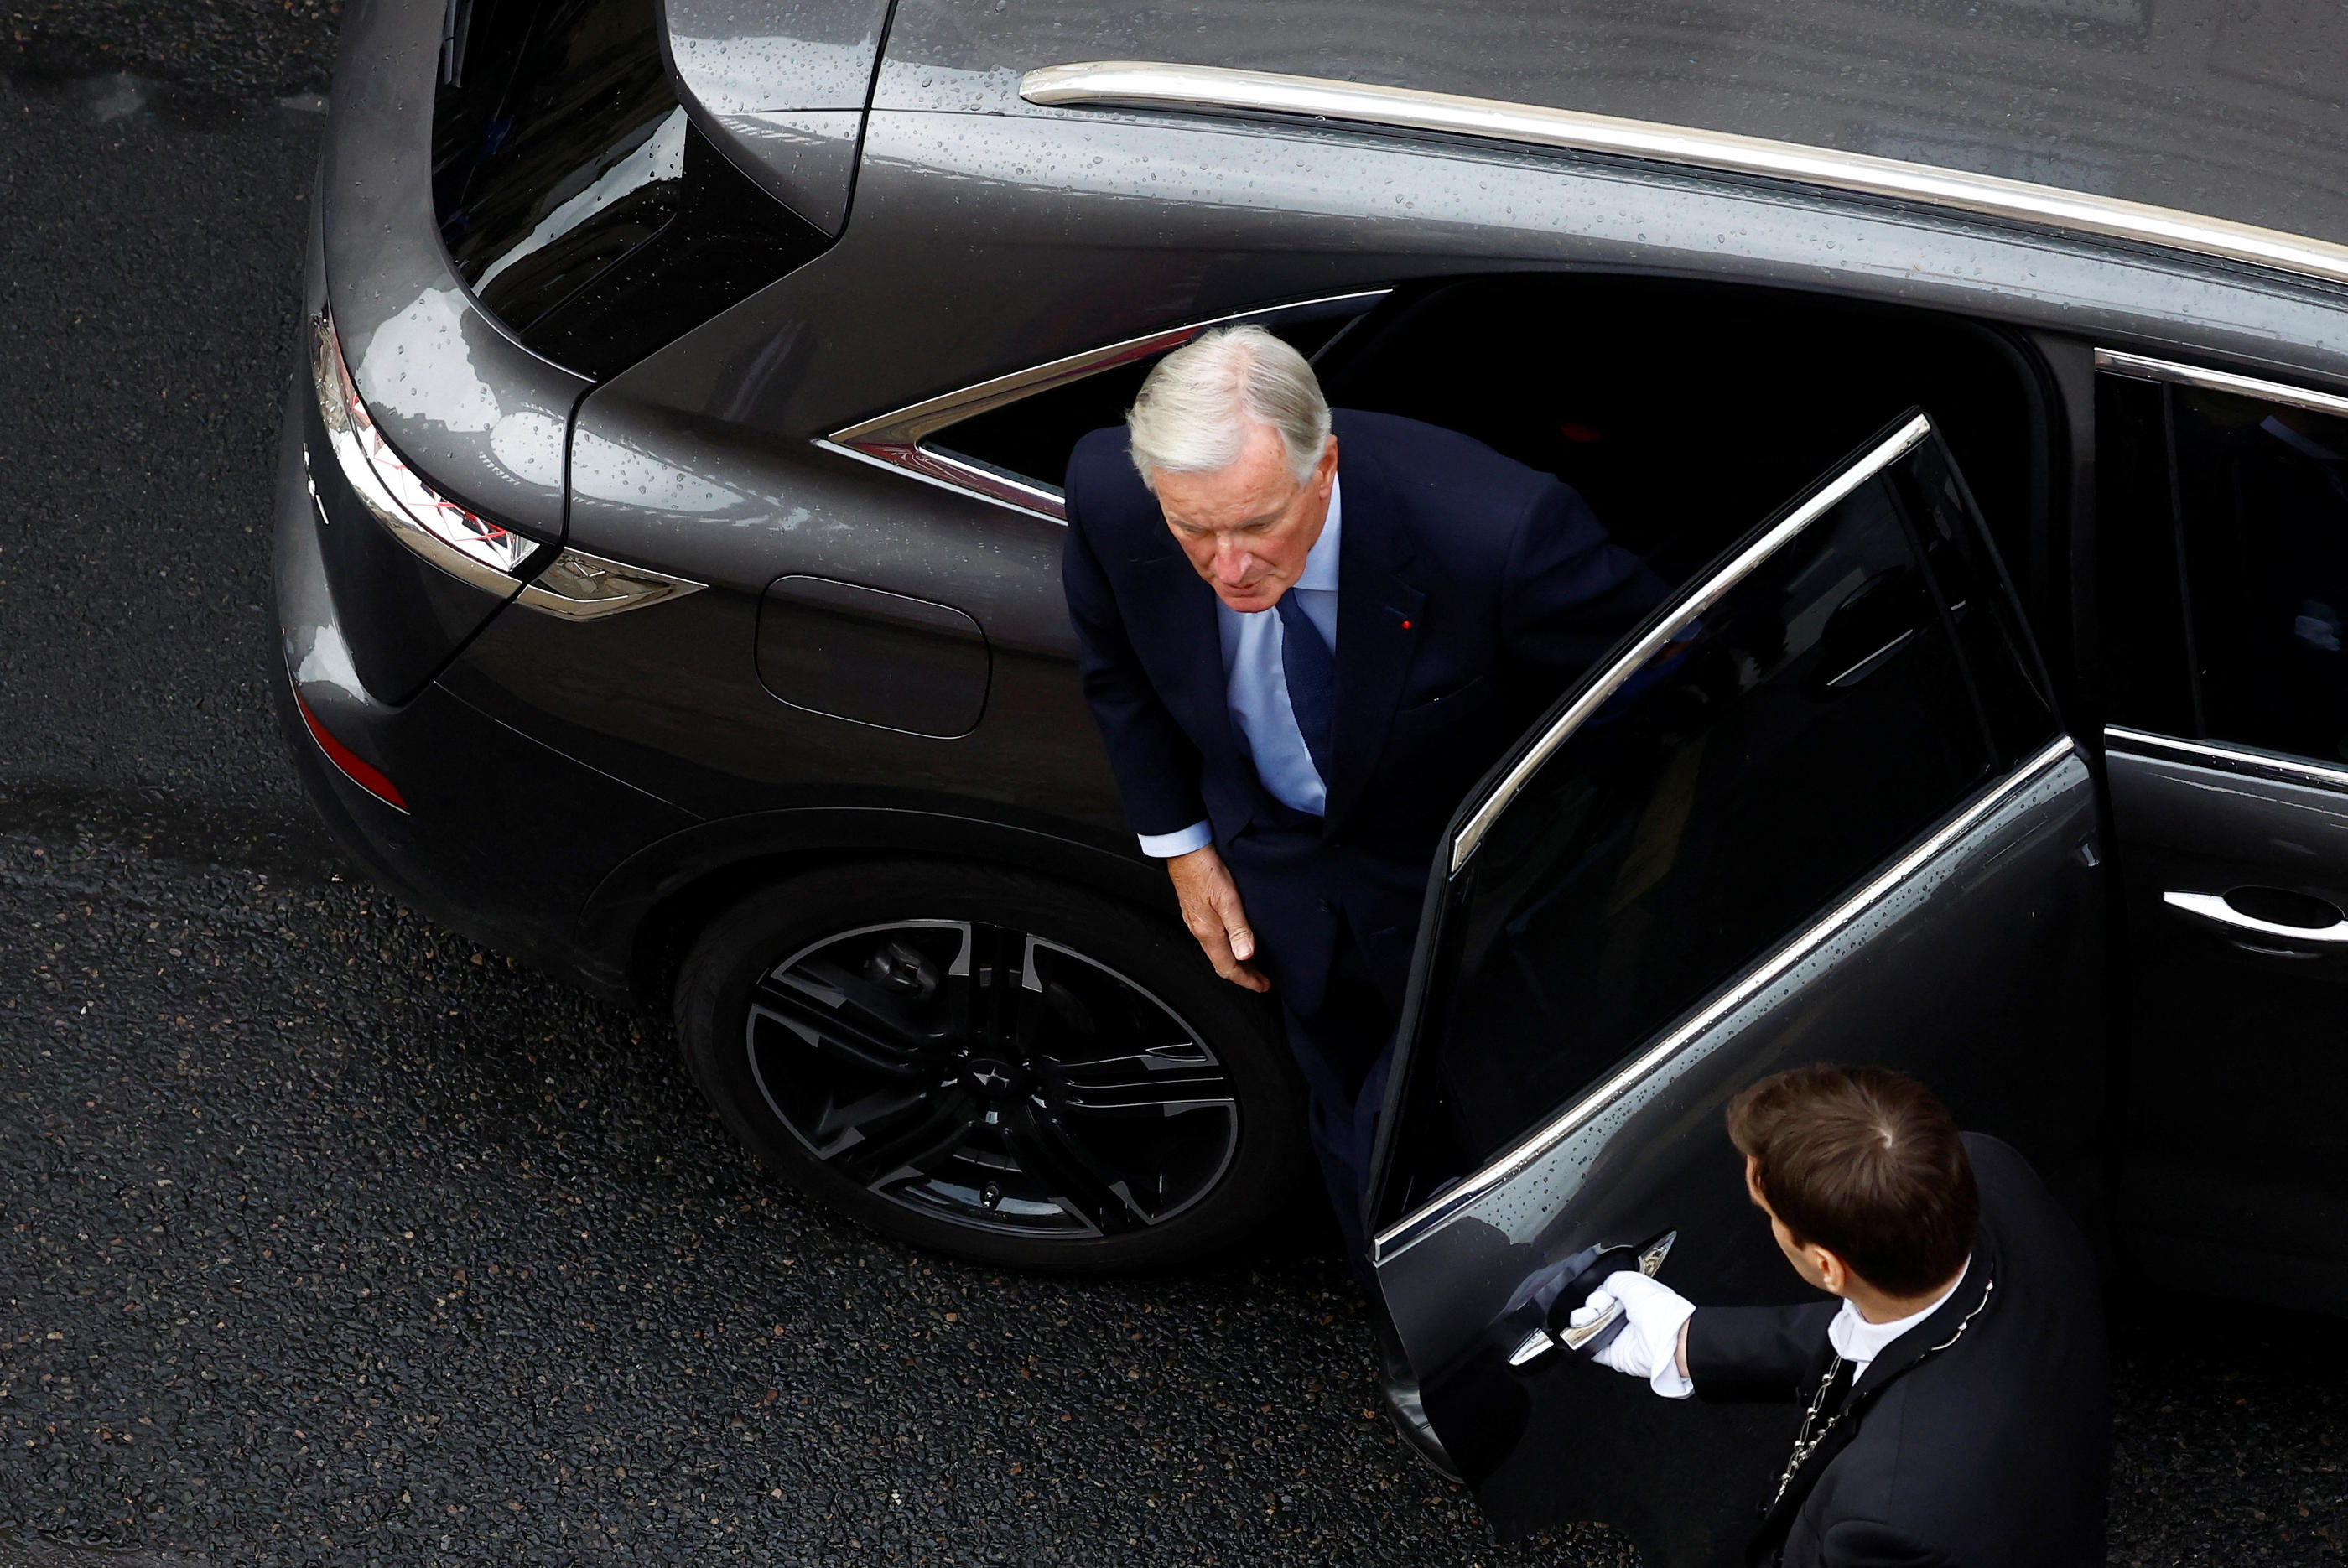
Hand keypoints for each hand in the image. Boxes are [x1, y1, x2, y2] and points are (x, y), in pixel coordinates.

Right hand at [1165, 845, 1268, 991]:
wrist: (1185, 852)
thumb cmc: (1206, 871)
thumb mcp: (1228, 900)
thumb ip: (1238, 929)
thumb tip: (1246, 956)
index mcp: (1208, 932)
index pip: (1229, 968)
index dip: (1248, 980)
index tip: (1263, 985)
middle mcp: (1200, 931)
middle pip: (1222, 964)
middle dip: (1243, 975)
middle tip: (1260, 979)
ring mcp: (1196, 922)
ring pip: (1216, 953)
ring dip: (1235, 962)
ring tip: (1251, 963)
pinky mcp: (1195, 912)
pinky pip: (1211, 940)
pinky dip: (1226, 948)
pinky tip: (1234, 940)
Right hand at [1568, 1270, 1694, 1393]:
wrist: (1671, 1340)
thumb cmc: (1660, 1311)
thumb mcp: (1633, 1282)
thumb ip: (1612, 1281)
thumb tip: (1600, 1289)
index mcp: (1633, 1299)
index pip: (1605, 1294)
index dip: (1598, 1293)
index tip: (1600, 1295)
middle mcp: (1626, 1318)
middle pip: (1595, 1310)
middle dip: (1589, 1307)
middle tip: (1595, 1308)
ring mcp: (1620, 1336)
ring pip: (1591, 1328)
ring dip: (1583, 1322)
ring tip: (1585, 1318)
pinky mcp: (1615, 1355)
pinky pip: (1593, 1349)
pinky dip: (1583, 1342)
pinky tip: (1579, 1333)